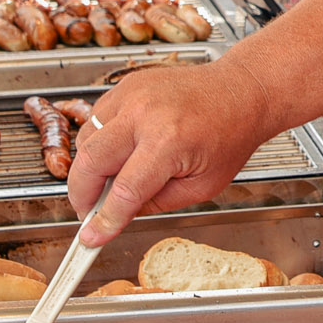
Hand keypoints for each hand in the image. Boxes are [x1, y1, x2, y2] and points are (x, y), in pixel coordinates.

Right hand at [66, 59, 281, 246]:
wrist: (240, 91)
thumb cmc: (230, 135)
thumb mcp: (203, 185)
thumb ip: (157, 203)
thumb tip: (119, 215)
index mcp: (169, 140)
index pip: (124, 191)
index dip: (104, 220)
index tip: (92, 236)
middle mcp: (145, 113)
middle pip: (89, 162)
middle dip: (81, 195)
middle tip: (89, 212)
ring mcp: (132, 94)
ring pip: (85, 139)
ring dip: (88, 168)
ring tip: (109, 183)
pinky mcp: (126, 86)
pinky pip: (95, 120)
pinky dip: (97, 142)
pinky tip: (118, 154)